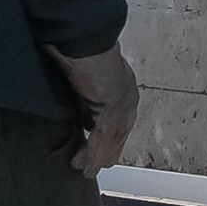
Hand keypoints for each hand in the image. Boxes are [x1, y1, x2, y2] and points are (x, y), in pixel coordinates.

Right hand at [54, 44, 140, 177]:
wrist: (84, 35)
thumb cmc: (80, 49)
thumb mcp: (84, 79)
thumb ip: (85, 98)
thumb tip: (78, 117)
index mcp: (124, 90)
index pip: (116, 124)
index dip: (104, 140)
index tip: (91, 153)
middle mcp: (128, 99)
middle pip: (117, 135)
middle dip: (102, 152)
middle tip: (85, 167)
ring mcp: (123, 103)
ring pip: (110, 140)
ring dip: (94, 157)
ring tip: (81, 170)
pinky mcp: (112, 107)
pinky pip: (101, 137)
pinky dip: (91, 154)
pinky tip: (83, 166)